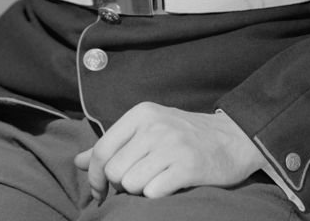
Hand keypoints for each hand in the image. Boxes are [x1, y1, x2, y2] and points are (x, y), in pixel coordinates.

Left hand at [73, 102, 264, 201]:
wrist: (232, 139)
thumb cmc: (183, 136)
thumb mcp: (147, 130)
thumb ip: (112, 145)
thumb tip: (78, 162)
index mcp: (141, 113)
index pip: (102, 150)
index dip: (95, 177)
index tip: (100, 191)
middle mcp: (154, 126)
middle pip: (115, 171)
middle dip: (121, 185)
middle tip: (137, 183)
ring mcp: (171, 145)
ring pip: (131, 184)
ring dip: (139, 191)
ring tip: (155, 181)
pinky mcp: (187, 166)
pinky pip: (153, 192)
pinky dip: (156, 195)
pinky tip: (168, 186)